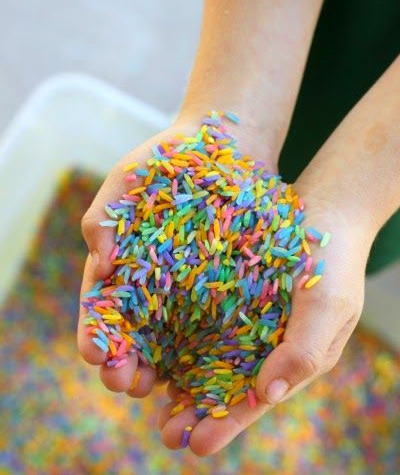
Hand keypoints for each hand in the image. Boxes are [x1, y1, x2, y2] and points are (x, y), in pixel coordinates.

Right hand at [77, 116, 275, 400]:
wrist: (226, 146)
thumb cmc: (170, 159)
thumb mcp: (129, 179)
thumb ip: (105, 217)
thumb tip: (99, 264)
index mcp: (125, 264)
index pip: (103, 308)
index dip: (96, 333)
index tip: (95, 354)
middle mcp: (155, 284)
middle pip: (134, 333)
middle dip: (124, 362)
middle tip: (124, 383)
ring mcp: (191, 288)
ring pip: (171, 338)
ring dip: (160, 366)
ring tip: (154, 387)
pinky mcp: (227, 286)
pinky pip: (216, 322)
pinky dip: (204, 349)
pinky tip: (202, 369)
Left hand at [158, 169, 371, 455]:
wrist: (323, 208)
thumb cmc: (332, 259)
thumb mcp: (329, 304)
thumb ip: (305, 350)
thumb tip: (268, 395)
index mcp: (290, 355)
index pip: (257, 399)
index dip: (228, 424)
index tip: (198, 446)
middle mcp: (260, 341)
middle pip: (224, 384)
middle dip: (196, 411)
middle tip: (166, 433)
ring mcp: (239, 315)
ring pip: (204, 354)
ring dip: (178, 377)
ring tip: (147, 396)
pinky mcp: (222, 288)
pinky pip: (196, 314)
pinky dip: (175, 333)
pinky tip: (152, 345)